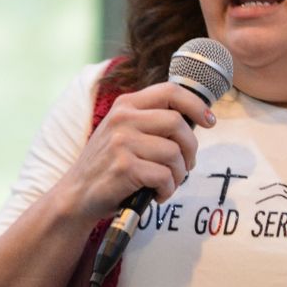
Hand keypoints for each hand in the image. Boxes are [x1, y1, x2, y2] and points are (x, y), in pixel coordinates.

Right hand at [63, 81, 214, 219]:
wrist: (76, 195)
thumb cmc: (108, 166)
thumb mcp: (123, 132)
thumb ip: (150, 121)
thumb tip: (195, 120)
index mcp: (126, 105)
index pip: (171, 92)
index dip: (196, 104)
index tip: (209, 121)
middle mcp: (123, 119)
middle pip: (178, 123)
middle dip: (191, 149)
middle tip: (186, 166)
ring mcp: (122, 142)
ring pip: (174, 153)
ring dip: (179, 174)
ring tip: (168, 183)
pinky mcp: (124, 168)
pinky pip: (165, 176)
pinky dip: (168, 190)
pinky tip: (158, 194)